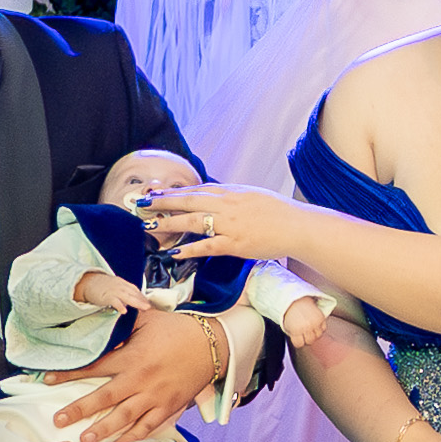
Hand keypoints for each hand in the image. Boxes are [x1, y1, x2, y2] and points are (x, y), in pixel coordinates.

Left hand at [47, 303, 236, 441]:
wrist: (212, 344)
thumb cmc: (177, 330)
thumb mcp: (147, 321)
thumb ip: (122, 325)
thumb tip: (101, 322)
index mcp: (132, 356)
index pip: (95, 366)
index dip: (70, 374)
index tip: (48, 381)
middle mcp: (141, 379)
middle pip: (105, 398)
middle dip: (79, 410)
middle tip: (59, 421)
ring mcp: (155, 396)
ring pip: (125, 417)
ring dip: (103, 430)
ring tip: (84, 440)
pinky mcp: (169, 407)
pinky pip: (149, 426)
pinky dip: (133, 437)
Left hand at [138, 179, 306, 266]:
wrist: (299, 226)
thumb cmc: (278, 213)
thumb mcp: (252, 196)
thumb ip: (230, 197)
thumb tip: (212, 198)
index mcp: (231, 192)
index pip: (197, 189)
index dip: (174, 191)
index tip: (155, 192)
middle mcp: (228, 205)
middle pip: (189, 200)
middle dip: (163, 202)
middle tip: (141, 203)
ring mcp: (231, 224)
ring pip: (194, 221)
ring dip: (169, 222)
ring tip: (149, 225)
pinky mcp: (236, 244)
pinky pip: (209, 246)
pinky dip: (190, 249)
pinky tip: (175, 252)